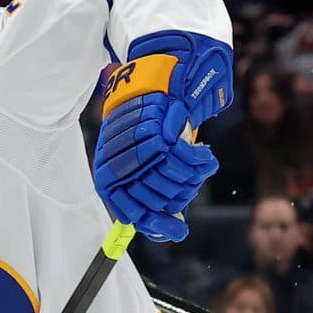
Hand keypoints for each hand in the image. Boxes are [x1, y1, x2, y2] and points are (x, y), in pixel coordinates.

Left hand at [92, 31, 231, 242]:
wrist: (154, 83)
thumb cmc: (147, 128)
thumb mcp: (142, 164)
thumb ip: (152, 194)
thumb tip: (170, 229)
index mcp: (108, 178)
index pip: (133, 215)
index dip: (158, 226)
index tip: (179, 230)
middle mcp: (117, 167)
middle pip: (159, 200)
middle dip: (181, 195)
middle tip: (193, 182)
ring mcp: (135, 151)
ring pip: (173, 182)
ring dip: (192, 177)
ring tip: (199, 164)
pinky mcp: (157, 134)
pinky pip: (184, 161)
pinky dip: (198, 161)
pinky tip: (204, 156)